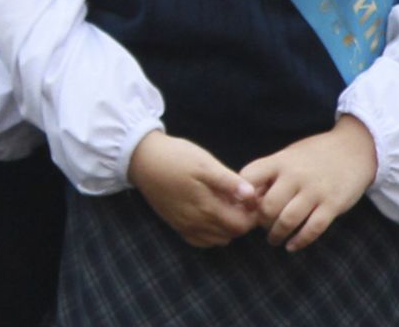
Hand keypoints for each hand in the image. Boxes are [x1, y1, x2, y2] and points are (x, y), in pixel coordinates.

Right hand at [128, 131, 257, 247]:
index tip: (255, 197)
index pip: (241, 226)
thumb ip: (229, 182)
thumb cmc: (177, 158)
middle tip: (244, 197)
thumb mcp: (206, 164)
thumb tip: (251, 196)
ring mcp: (185, 227)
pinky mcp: (176, 225)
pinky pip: (201, 240)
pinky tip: (214, 213)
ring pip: (217, 239)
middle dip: (243, 219)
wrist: (144, 160)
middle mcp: (196, 224)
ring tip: (230, 202)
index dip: (252, 214)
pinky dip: (212, 232)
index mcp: (206, 209)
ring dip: (228, 226)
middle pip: (231, 233)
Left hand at [239, 114, 376, 251]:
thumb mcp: (290, 156)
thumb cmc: (315, 155)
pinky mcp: (333, 204)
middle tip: (263, 227)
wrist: (356, 148)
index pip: (250, 176)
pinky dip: (299, 241)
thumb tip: (246, 201)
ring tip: (275, 239)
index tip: (245, 207)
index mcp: (282, 161)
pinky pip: (312, 229)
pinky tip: (292, 245)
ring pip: (287, 221)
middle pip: (268, 207)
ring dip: (277, 236)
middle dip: (261, 223)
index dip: (242, 196)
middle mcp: (297, 175)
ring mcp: (316, 190)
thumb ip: (269, 174)